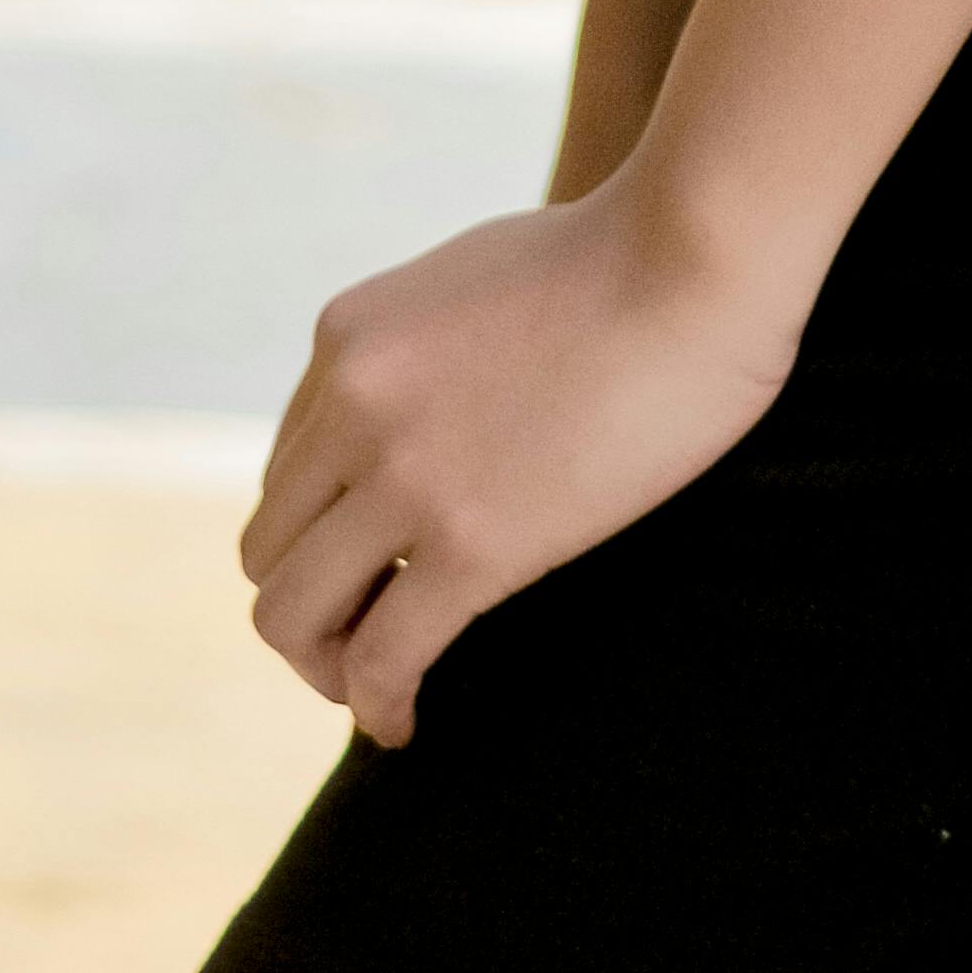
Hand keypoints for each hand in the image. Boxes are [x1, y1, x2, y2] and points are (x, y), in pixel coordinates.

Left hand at [239, 178, 801, 746]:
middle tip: (367, 637)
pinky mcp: (471, 542)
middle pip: (269, 548)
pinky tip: (403, 723)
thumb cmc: (630, 251)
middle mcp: (353, 403)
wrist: (701, 249)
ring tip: (375, 689)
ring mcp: (405, 474)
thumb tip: (433, 414)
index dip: (323, 533)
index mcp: (349, 335)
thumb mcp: (478, 275)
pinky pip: (382, 657)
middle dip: (311, 606)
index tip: (370, 570)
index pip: (287, 470)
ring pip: (292, 614)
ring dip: (326, 663)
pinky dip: (377, 706)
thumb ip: (427, 344)